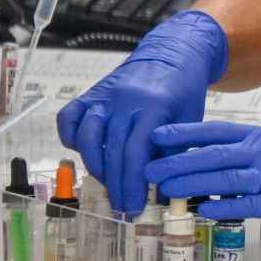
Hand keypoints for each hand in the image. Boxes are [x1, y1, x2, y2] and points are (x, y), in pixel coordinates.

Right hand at [55, 11, 227, 211]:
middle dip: (116, 186)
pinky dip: (71, 138)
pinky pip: (69, 118)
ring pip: (87, 137)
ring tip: (109, 184)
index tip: (134, 208)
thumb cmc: (184, 91)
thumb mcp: (191, 121)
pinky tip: (86, 153)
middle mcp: (125, 100)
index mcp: (154, 106)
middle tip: (121, 208)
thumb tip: (161, 196)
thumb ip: (175, 154)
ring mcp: (104, 96)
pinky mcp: (91, 93)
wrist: (173, 52)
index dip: (133, 184)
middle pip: (112, 151)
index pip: (136, 153)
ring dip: (95, 166)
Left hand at [145, 121, 260, 247]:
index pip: (214, 132)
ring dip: (195, 183)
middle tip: (150, 167)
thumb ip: (240, 157)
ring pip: (227, 178)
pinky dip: (227, 207)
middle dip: (179, 160)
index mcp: (258, 139)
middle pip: (214, 154)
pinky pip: (251, 204)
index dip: (183, 133)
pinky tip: (206, 211)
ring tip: (169, 189)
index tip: (156, 135)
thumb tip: (203, 166)